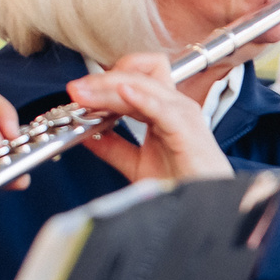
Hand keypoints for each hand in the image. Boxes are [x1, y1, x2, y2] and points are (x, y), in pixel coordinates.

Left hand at [65, 55, 233, 185]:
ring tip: (85, 96)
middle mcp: (173, 105)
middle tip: (75, 90)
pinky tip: (121, 94)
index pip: (133, 76)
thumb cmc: (181, 184)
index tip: (77, 92)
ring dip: (110, 87)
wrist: (204, 207)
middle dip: (100, 79)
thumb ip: (113, 147)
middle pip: (135, 73)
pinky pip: (161, 107)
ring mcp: (181, 113)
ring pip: (142, 84)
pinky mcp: (187, 129)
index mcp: (163, 108)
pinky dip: (140, 98)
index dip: (103, 79)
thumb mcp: (136, 163)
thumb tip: (86, 136)